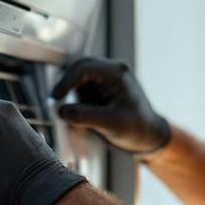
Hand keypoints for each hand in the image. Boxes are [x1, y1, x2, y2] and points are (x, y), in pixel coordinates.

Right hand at [51, 57, 170, 154]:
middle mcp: (110, 71)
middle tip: (57, 104)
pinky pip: (81, 92)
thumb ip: (86, 116)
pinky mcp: (99, 90)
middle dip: (66, 87)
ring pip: (77, 81)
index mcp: (116, 73)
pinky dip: (77, 104)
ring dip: (72, 97)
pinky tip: (85, 121)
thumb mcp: (112, 124)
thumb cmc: (137, 128)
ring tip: (81, 120)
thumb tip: (62, 111)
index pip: (84, 67)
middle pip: (78, 69)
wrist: (147, 136)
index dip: (66, 81)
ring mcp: (104, 80)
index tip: (56, 97)